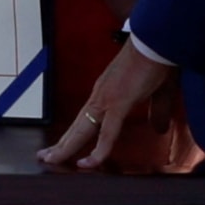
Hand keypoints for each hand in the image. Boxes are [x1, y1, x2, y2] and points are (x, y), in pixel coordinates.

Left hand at [40, 39, 178, 168]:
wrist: (157, 41)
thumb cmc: (157, 61)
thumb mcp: (158, 92)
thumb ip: (157, 112)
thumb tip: (159, 129)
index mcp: (106, 93)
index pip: (85, 119)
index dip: (74, 134)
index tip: (63, 145)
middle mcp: (100, 96)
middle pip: (76, 126)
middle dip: (60, 144)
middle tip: (44, 157)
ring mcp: (106, 100)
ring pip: (82, 130)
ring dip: (66, 147)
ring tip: (51, 160)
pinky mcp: (118, 102)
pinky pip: (107, 132)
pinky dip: (98, 150)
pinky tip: (88, 163)